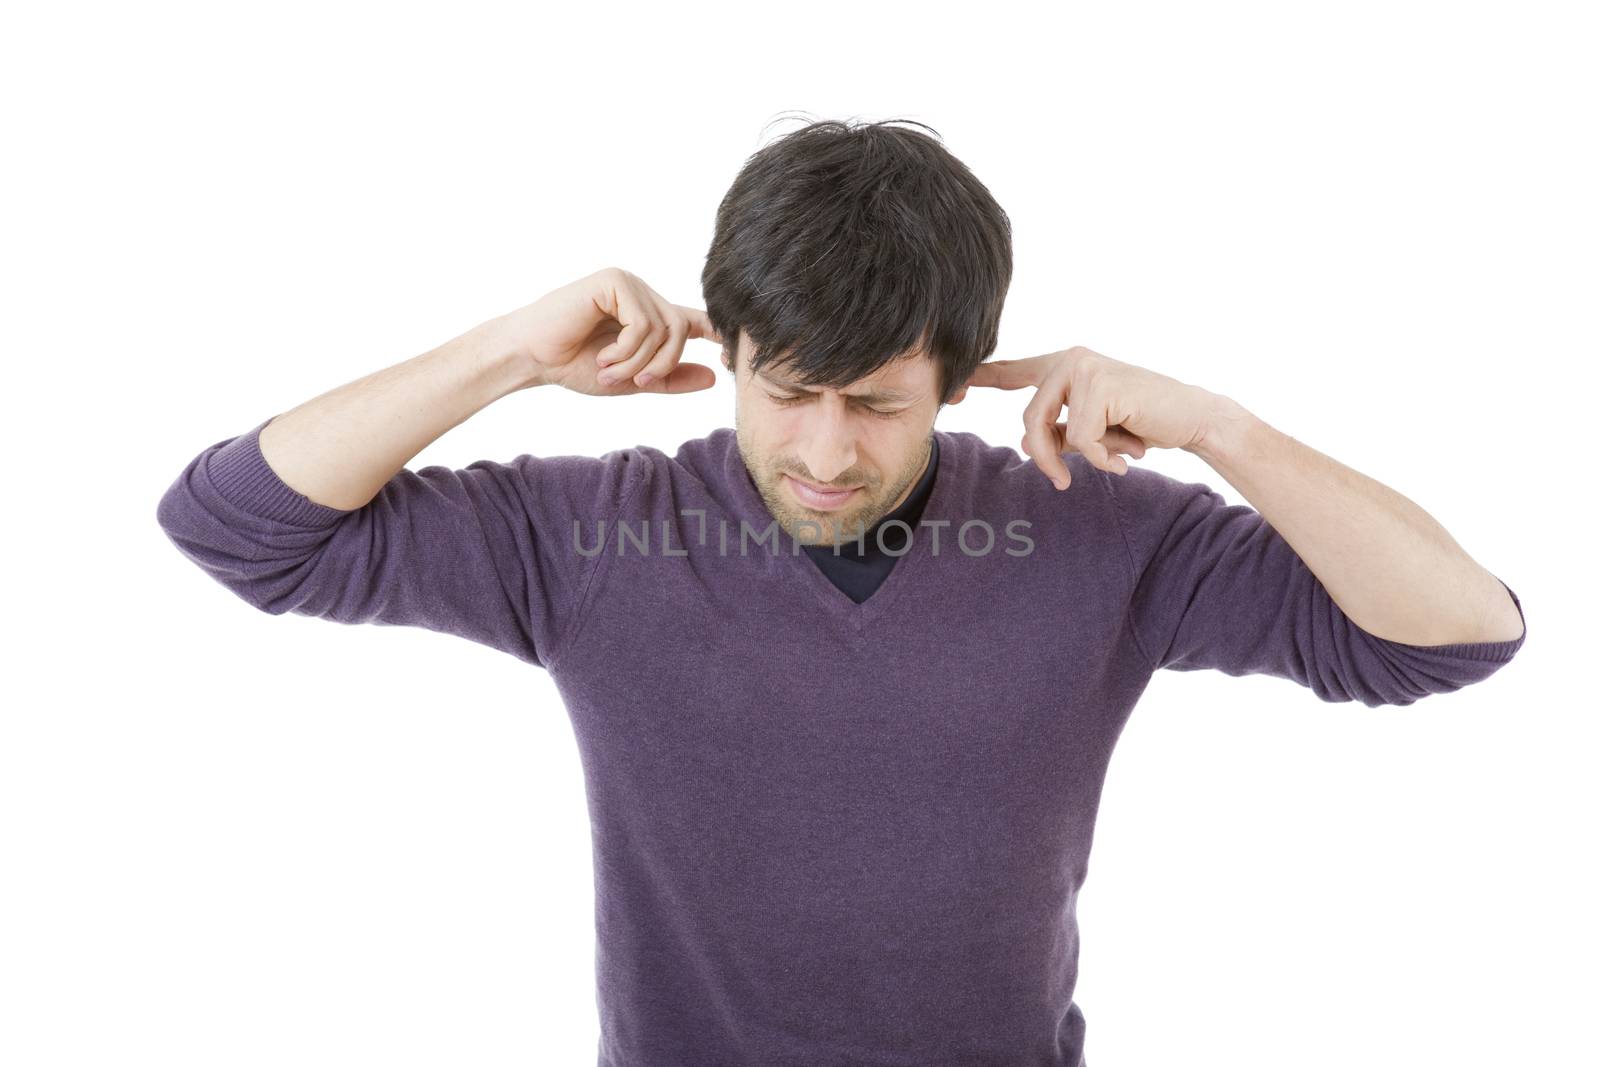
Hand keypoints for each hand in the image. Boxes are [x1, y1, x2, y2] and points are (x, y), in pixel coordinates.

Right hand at [498, 267, 721, 394]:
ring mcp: (630, 284)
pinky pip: (643, 322)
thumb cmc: (574, 365)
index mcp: (649, 315)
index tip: (731, 357)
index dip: (719, 334)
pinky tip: (603, 356)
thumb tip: (714, 378)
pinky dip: (626, 349)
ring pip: (664, 329)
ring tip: (609, 371)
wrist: (533, 357)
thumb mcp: (631, 380)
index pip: (695, 320)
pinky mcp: (615, 281)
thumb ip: (669, 378)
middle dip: (662, 365)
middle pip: (682, 329)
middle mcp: (643, 295)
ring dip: (638, 362)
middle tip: (634, 384)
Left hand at [952, 346, 1225, 489]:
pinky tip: (1128, 454)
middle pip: (1028, 417)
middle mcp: (1070, 358)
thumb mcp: (1093, 432)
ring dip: (1075, 458)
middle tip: (1062, 481)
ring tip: (1111, 462)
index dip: (979, 379)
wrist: (1195, 420)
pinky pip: (1081, 438)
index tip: (951, 390)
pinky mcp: (1099, 384)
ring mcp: (1084, 366)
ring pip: (1046, 428)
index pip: (1012, 371)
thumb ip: (1057, 432)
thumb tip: (1021, 440)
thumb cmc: (1144, 424)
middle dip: (1044, 456)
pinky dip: (1102, 456)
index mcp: (1065, 365)